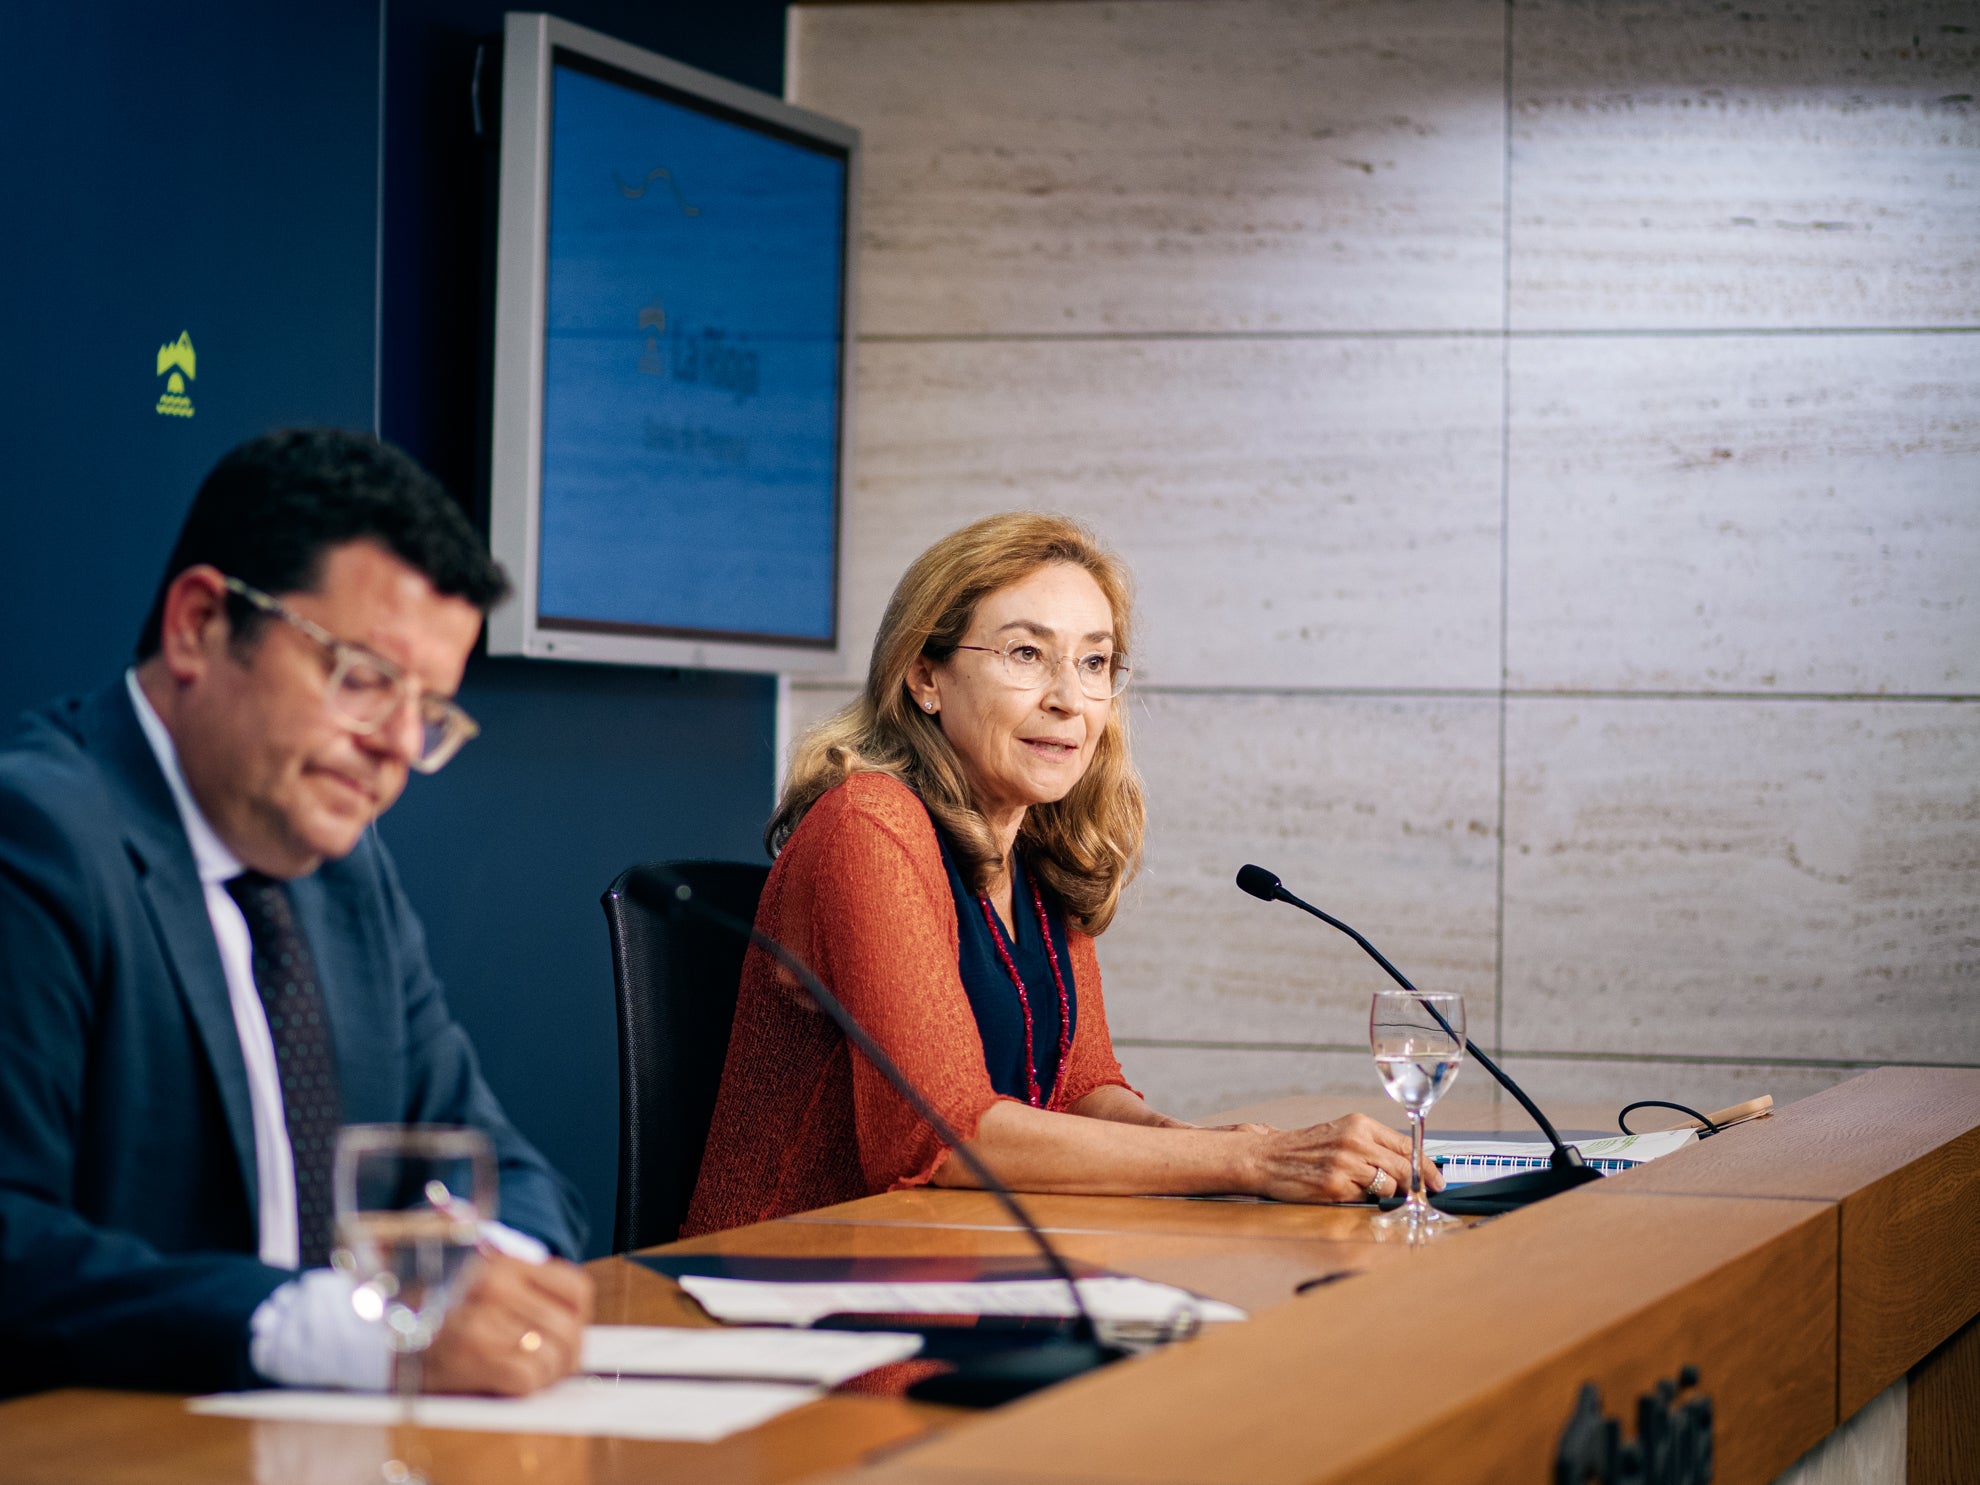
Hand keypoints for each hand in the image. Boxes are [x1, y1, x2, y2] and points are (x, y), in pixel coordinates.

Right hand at [416, 1253, 593, 1395]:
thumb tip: (568, 1314)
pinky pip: (529, 1377)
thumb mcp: (476, 1276)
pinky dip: (529, 1386)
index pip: (576, 1289)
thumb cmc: (433, 1308)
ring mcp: (483, 1319)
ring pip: (554, 1355)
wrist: (374, 1331)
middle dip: (568, 1356)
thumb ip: (519, 1282)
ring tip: (533, 1375)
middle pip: (569, 1328)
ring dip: (549, 1374)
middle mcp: (497, 1285)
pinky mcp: (471, 1354)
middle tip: (555, 1366)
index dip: (579, 1318)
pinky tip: (512, 1383)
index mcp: (503, 1261)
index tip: (568, 1332)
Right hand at [1243, 1114, 1444, 1203]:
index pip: (1406, 1144)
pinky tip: (1348, 1193)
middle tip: (1424, 1195)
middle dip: (1417, 1185)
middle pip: (1403, 1167)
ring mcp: (1346, 1163)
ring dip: (1387, 1194)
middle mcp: (1355, 1141)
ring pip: (1388, 1186)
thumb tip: (1409, 1166)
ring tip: (1371, 1191)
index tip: (1437, 1180)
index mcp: (1360, 1125)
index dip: (1426, 1166)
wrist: (1268, 1156)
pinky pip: (1365, 1198)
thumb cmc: (1307, 1149)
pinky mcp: (1335, 1185)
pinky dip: (1363, 1199)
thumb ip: (1373, 1146)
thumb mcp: (1342, 1134)